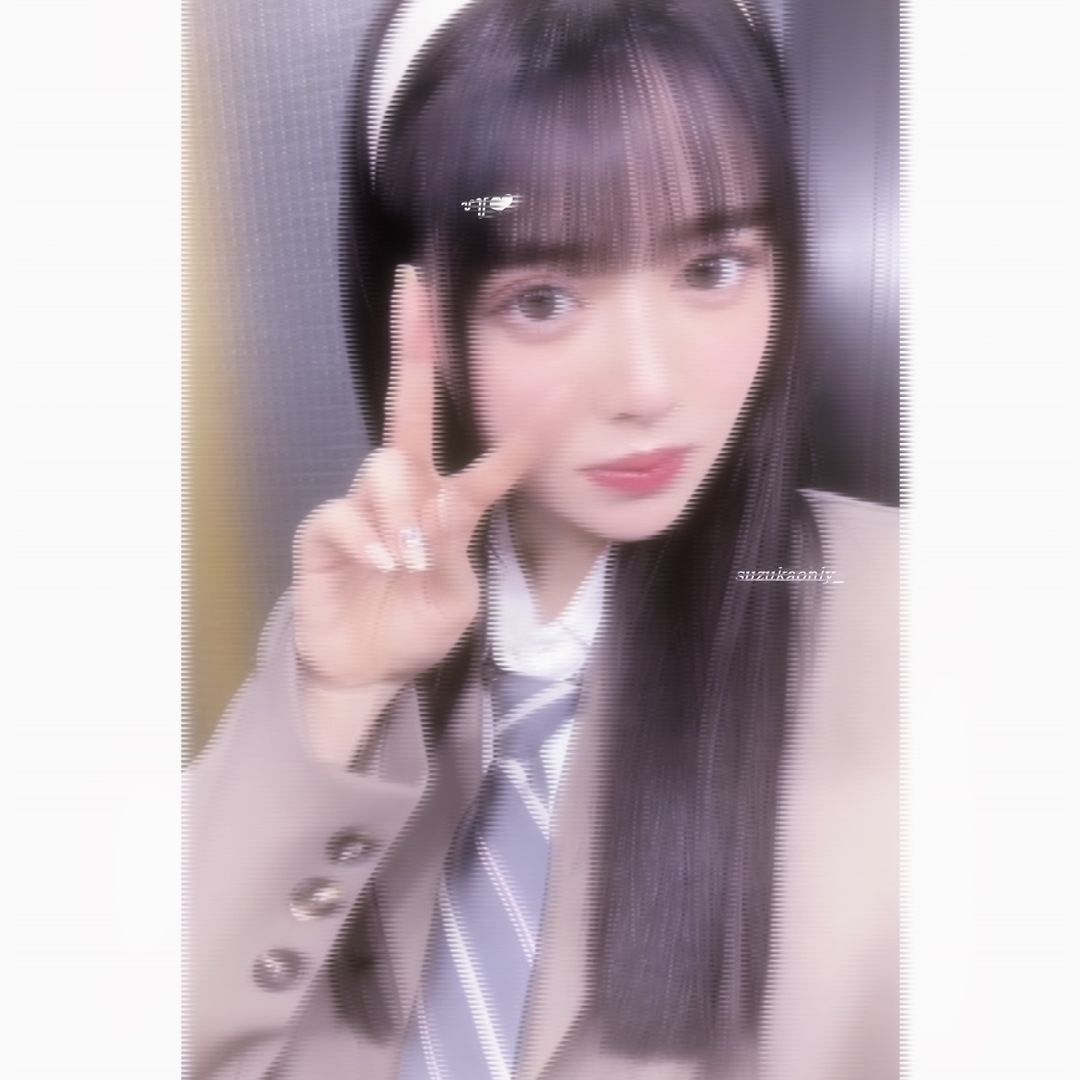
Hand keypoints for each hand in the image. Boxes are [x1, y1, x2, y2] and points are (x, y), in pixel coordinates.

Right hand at [293, 264, 566, 692]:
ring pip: (383, 466)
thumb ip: (451, 554)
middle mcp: (403, 491)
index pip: (486, 454)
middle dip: (413, 345)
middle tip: (414, 284)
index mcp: (445, 503)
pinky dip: (365, 535)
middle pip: (408, 406)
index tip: (567, 385)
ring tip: (409, 558)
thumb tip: (429, 522)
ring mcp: (360, 507)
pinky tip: (382, 562)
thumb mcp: (454, 596)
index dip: (526, 428)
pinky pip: (340, 513)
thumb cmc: (416, 623)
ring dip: (401, 508)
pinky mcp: (321, 534)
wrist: (365, 668)